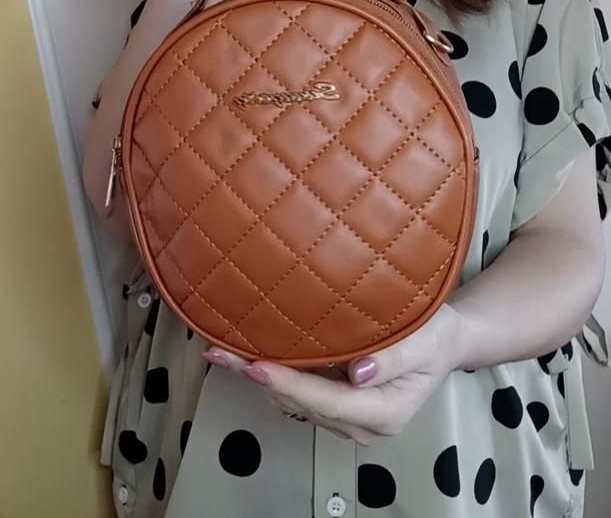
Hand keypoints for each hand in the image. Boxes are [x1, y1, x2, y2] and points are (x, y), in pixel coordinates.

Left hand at [201, 304, 465, 445]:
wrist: (445, 342)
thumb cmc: (436, 335)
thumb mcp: (425, 340)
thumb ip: (393, 359)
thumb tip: (355, 374)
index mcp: (383, 413)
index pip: (326, 401)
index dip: (289, 384)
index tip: (255, 367)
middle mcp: (360, 425)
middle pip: (301, 404)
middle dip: (260, 379)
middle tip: (221, 353)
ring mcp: (346, 419)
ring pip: (294, 402)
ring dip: (259, 378)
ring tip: (224, 352)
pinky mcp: (337, 405)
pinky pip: (298, 395)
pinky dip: (272, 375)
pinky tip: (248, 355)